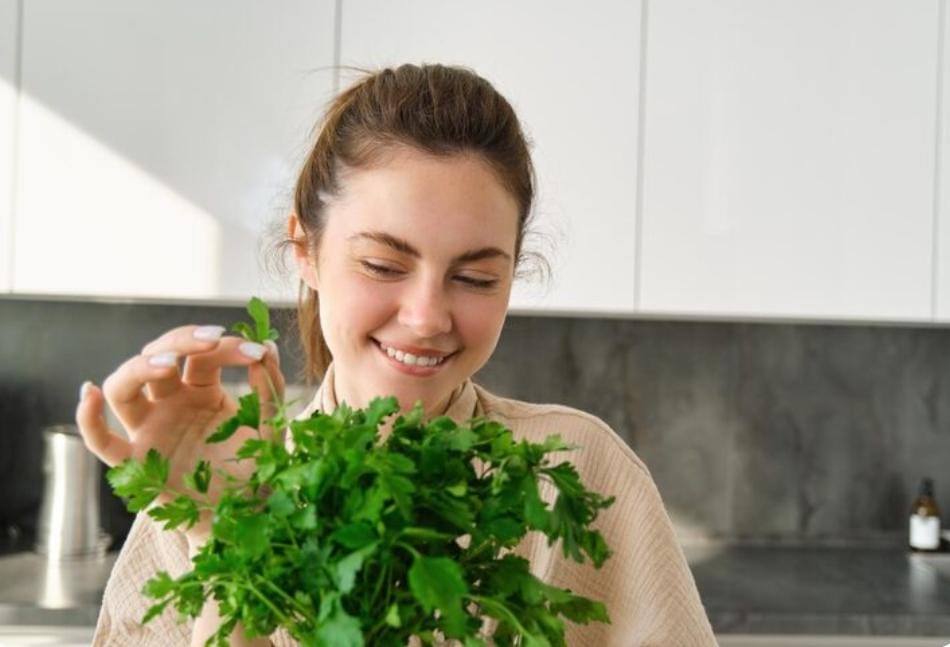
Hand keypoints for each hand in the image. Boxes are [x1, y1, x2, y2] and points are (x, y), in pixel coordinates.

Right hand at [75, 325, 284, 544]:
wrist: (248, 519)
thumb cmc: (256, 471)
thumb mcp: (270, 428)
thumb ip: (270, 391)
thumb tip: (269, 347)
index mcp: (202, 392)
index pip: (203, 356)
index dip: (226, 347)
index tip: (256, 351)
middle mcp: (170, 404)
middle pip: (158, 356)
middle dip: (182, 340)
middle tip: (212, 338)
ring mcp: (150, 430)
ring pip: (124, 387)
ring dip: (139, 366)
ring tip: (168, 362)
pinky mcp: (135, 464)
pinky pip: (101, 441)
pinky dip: (87, 419)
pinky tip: (90, 393)